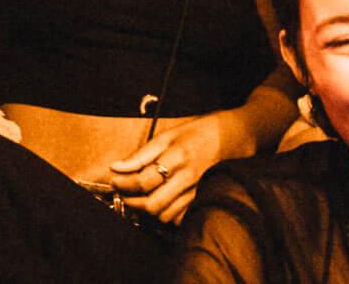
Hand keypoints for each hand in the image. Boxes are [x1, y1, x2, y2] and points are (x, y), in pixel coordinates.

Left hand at [109, 108, 254, 223]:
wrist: (234, 136)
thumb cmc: (198, 132)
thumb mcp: (168, 135)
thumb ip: (141, 154)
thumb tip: (116, 167)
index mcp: (177, 156)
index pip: (144, 180)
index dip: (124, 184)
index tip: (114, 181)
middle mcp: (188, 176)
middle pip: (153, 204)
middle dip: (132, 202)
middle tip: (123, 194)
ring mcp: (197, 191)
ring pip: (165, 215)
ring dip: (147, 210)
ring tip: (138, 198)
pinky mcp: (203, 199)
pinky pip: (179, 217)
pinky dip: (165, 214)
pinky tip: (160, 201)